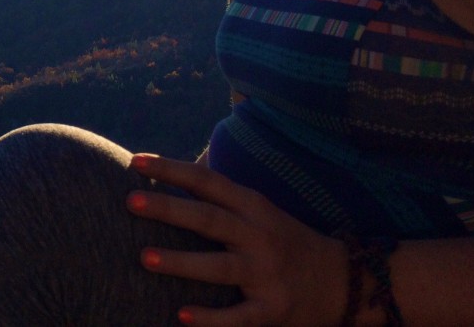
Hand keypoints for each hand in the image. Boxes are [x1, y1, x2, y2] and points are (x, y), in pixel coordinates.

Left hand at [126, 153, 345, 326]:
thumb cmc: (285, 239)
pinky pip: (238, 317)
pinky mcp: (272, 310)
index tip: (136, 161)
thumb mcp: (258, 209)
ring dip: (181, 262)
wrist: (344, 283)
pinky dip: (211, 318)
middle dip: (169, 208)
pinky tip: (181, 315)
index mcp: (253, 206)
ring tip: (144, 258)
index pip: (207, 181)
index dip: (171, 169)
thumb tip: (171, 169)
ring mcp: (266, 274)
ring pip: (219, 266)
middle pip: (209, 219)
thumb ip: (219, 195)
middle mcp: (258, 236)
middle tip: (129, 200)